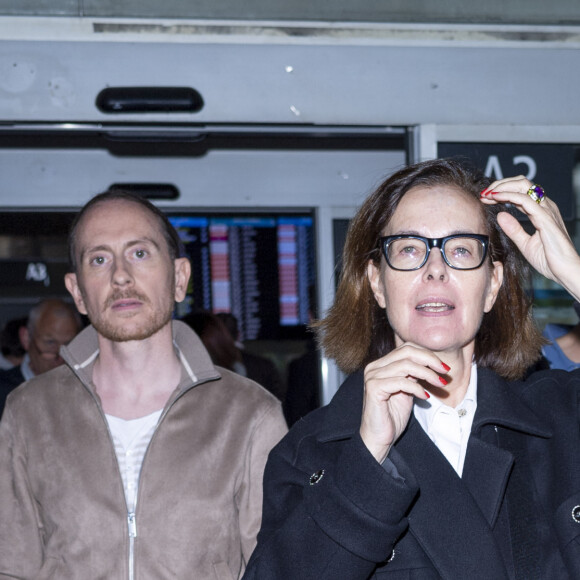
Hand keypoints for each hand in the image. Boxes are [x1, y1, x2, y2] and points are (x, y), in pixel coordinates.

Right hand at [360, 344, 449, 463]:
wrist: (378, 438)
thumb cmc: (393, 416)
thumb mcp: (406, 390)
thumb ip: (413, 375)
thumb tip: (432, 363)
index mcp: (381, 364)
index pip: (406, 348)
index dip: (427, 354)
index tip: (444, 367)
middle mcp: (374, 367)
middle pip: (406, 352)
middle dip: (430, 360)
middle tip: (445, 371)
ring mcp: (372, 376)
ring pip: (405, 365)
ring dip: (427, 374)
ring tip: (439, 384)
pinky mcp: (373, 388)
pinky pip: (401, 381)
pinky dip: (417, 387)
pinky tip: (425, 397)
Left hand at [481, 176, 579, 301]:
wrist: (564, 271)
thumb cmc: (549, 259)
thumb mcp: (524, 243)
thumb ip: (513, 229)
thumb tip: (500, 215)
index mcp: (541, 211)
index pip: (520, 192)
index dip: (501, 191)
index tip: (485, 198)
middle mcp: (545, 207)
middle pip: (522, 183)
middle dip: (500, 184)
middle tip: (484, 193)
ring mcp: (546, 210)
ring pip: (523, 186)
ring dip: (502, 187)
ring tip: (487, 194)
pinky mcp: (545, 218)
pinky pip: (525, 200)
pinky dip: (508, 196)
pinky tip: (496, 197)